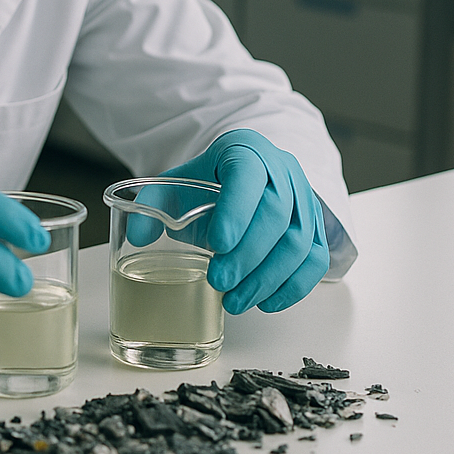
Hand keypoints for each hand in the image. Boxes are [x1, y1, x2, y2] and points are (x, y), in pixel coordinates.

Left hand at [162, 129, 328, 313]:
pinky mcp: (316, 227)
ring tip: (235, 301)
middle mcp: (282, 170)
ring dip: (267, 278)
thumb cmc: (208, 183)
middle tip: (219, 282)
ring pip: (300, 241)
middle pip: (276, 214)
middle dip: (247, 254)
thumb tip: (137, 235)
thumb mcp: (175, 184)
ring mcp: (305, 198)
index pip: (247, 176)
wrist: (242, 178)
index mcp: (246, 151)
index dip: (236, 211)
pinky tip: (265, 303)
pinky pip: (316, 260)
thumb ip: (152, 205)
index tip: (216, 244)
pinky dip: (292, 287)